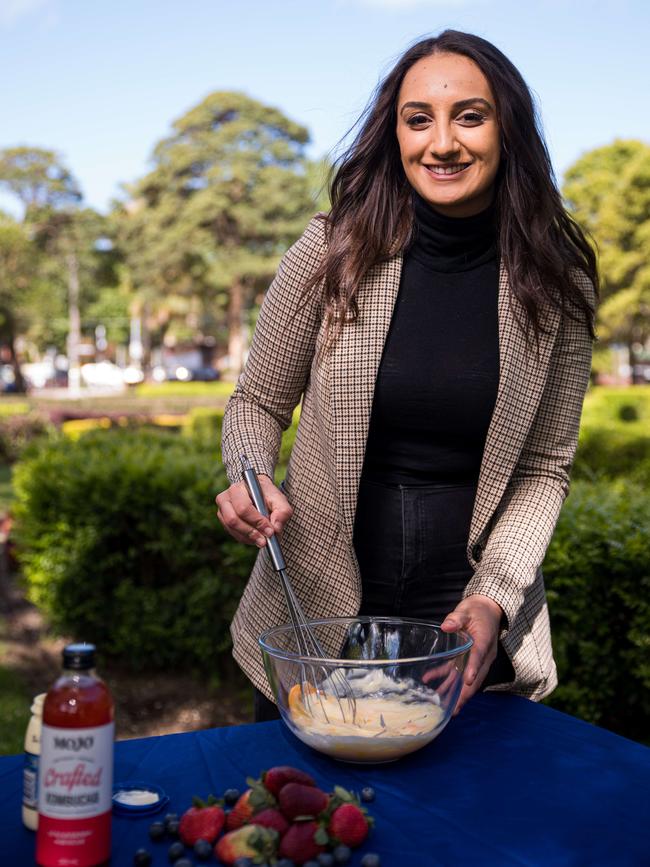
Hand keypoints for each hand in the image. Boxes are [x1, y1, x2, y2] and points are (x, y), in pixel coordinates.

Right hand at [215, 475, 292, 547]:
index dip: (257, 522)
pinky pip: (232, 533)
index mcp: (238, 488)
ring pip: (232, 529)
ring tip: (262, 540)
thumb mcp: (280, 500)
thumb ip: (282, 512)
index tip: (270, 531)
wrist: (258, 493)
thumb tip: (275, 528)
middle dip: (251, 532)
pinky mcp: (223, 520)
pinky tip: (255, 537)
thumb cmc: (268, 496)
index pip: (243, 508)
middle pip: (233, 519)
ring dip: (249, 537)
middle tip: (265, 540)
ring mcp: (221, 509)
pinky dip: (245, 538)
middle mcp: (225, 498)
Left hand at [440, 595, 502, 714]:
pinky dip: (443, 676)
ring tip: (443, 706)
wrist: (486, 610)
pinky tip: (428, 679)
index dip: (473, 669)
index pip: (479, 657)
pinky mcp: (466, 658)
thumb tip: (447, 625)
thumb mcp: (467, 610)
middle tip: (455, 709)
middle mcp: (482, 655)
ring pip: (464, 679)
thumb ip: (457, 618)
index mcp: (484, 642)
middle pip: (474, 677)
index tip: (468, 681)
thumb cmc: (477, 610)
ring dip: (454, 692)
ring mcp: (474, 659)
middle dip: (465, 694)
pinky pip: (455, 671)